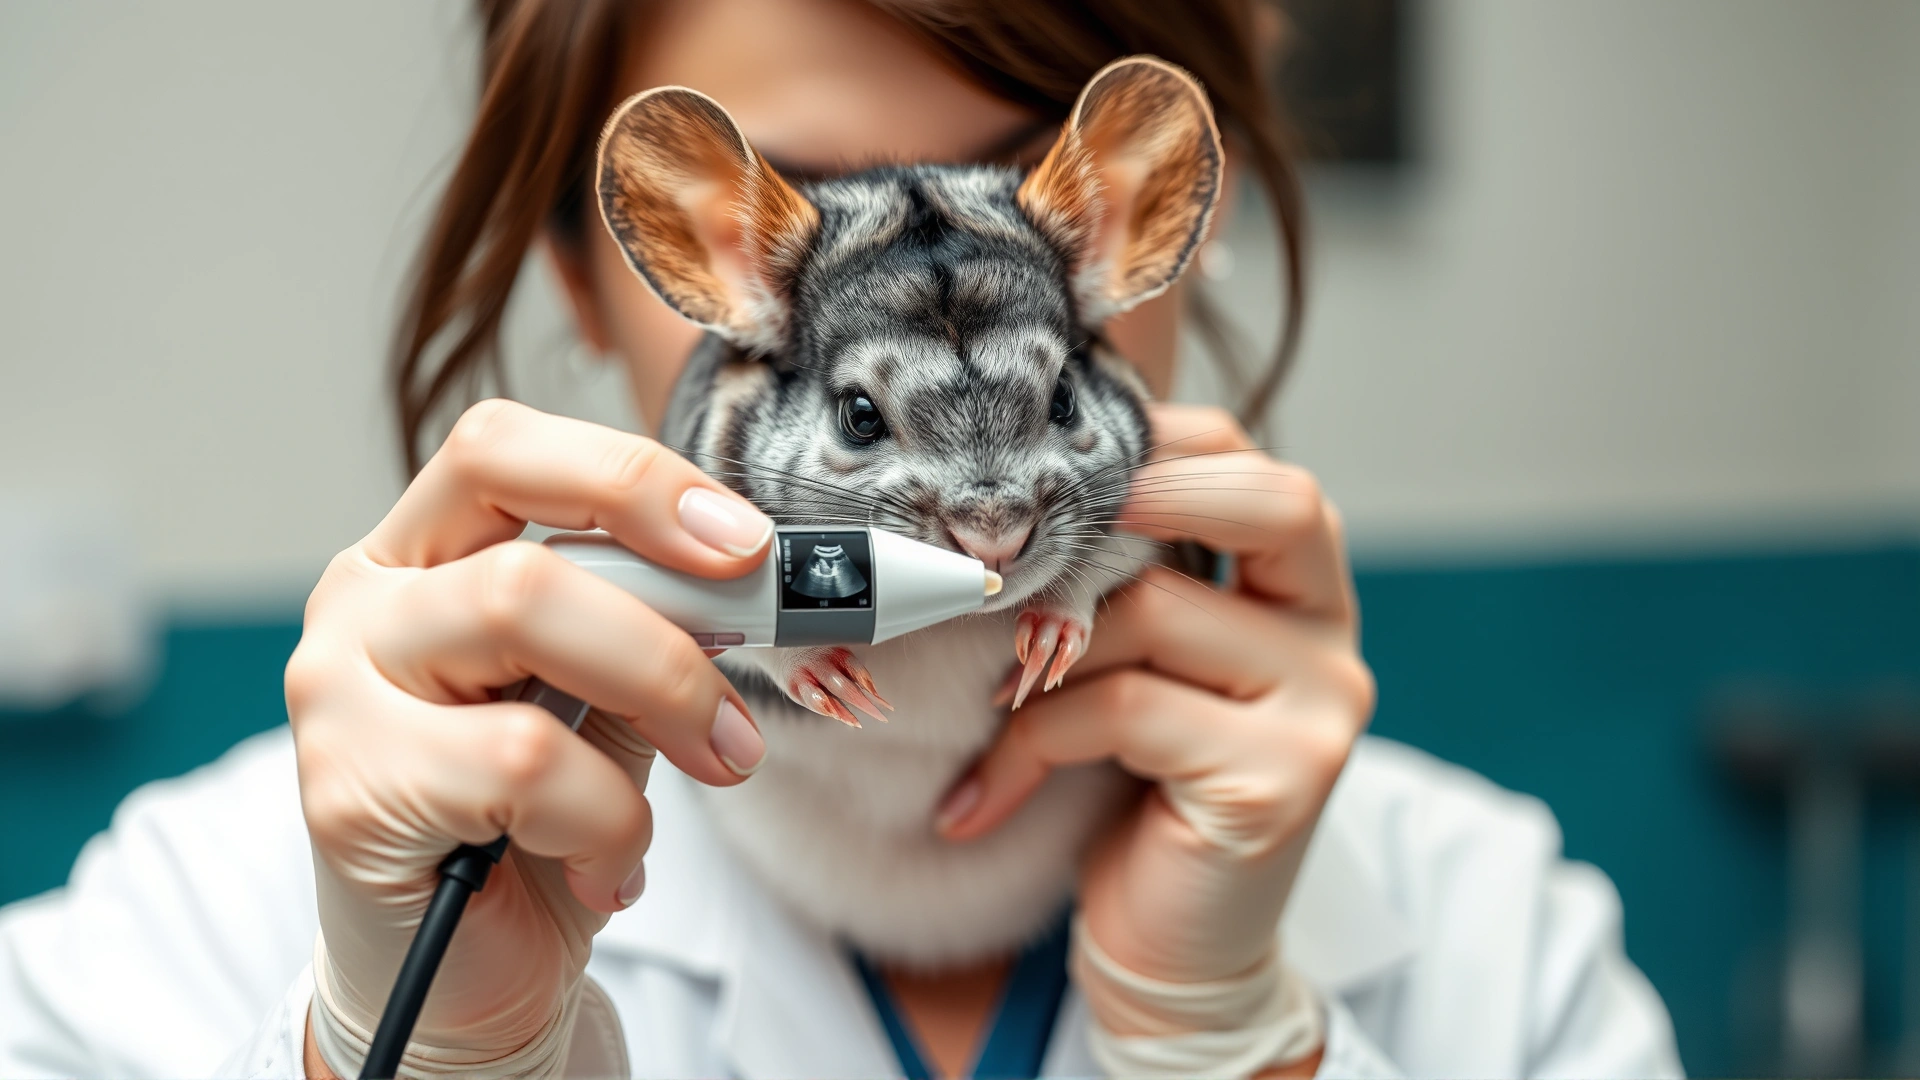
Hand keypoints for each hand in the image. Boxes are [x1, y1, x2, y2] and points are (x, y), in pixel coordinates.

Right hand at [286, 400, 772, 1070]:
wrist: (464, 977)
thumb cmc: (540, 822)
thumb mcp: (613, 698)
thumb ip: (656, 622)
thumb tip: (760, 572)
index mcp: (423, 550)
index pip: (502, 449)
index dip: (630, 475)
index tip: (747, 542)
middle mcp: (364, 599)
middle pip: (528, 553)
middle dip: (674, 632)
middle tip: (744, 709)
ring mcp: (337, 688)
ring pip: (523, 621)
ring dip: (662, 703)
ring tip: (706, 772)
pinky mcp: (345, 788)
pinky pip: (521, 765)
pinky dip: (606, 820)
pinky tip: (606, 867)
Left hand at [935, 403, 1374, 1065]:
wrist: (1174, 953)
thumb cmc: (1137, 792)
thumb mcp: (1136, 665)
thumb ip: (1125, 583)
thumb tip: (1015, 490)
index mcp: (1303, 590)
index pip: (1257, 464)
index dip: (1162, 441)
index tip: (1052, 458)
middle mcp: (1334, 637)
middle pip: (1272, 503)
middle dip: (1143, 495)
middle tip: (1028, 535)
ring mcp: (1323, 709)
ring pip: (1158, 613)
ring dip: (1042, 658)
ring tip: (982, 712)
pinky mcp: (1277, 780)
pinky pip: (1123, 710)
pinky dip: (1029, 743)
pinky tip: (977, 797)